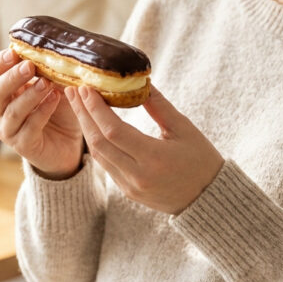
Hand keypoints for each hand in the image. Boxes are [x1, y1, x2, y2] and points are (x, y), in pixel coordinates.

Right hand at [0, 49, 83, 178]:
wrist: (67, 142)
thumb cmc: (57, 108)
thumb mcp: (54, 84)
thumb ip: (49, 70)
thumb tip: (55, 51)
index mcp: (2, 90)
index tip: (14, 52)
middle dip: (12, 77)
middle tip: (30, 66)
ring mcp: (8, 129)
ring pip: (13, 111)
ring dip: (30, 95)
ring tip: (47, 83)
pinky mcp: (22, 145)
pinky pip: (29, 127)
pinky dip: (42, 111)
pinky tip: (55, 98)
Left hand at [65, 84, 224, 214]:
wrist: (209, 200)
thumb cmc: (202, 161)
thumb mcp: (184, 129)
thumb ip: (159, 106)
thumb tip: (139, 81)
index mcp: (154, 159)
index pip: (113, 131)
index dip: (96, 109)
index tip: (86, 88)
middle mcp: (137, 175)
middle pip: (99, 142)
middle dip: (83, 114)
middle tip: (73, 91)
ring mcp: (130, 186)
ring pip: (98, 155)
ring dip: (86, 128)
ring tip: (78, 105)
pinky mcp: (128, 192)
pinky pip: (106, 165)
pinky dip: (96, 143)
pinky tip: (91, 126)